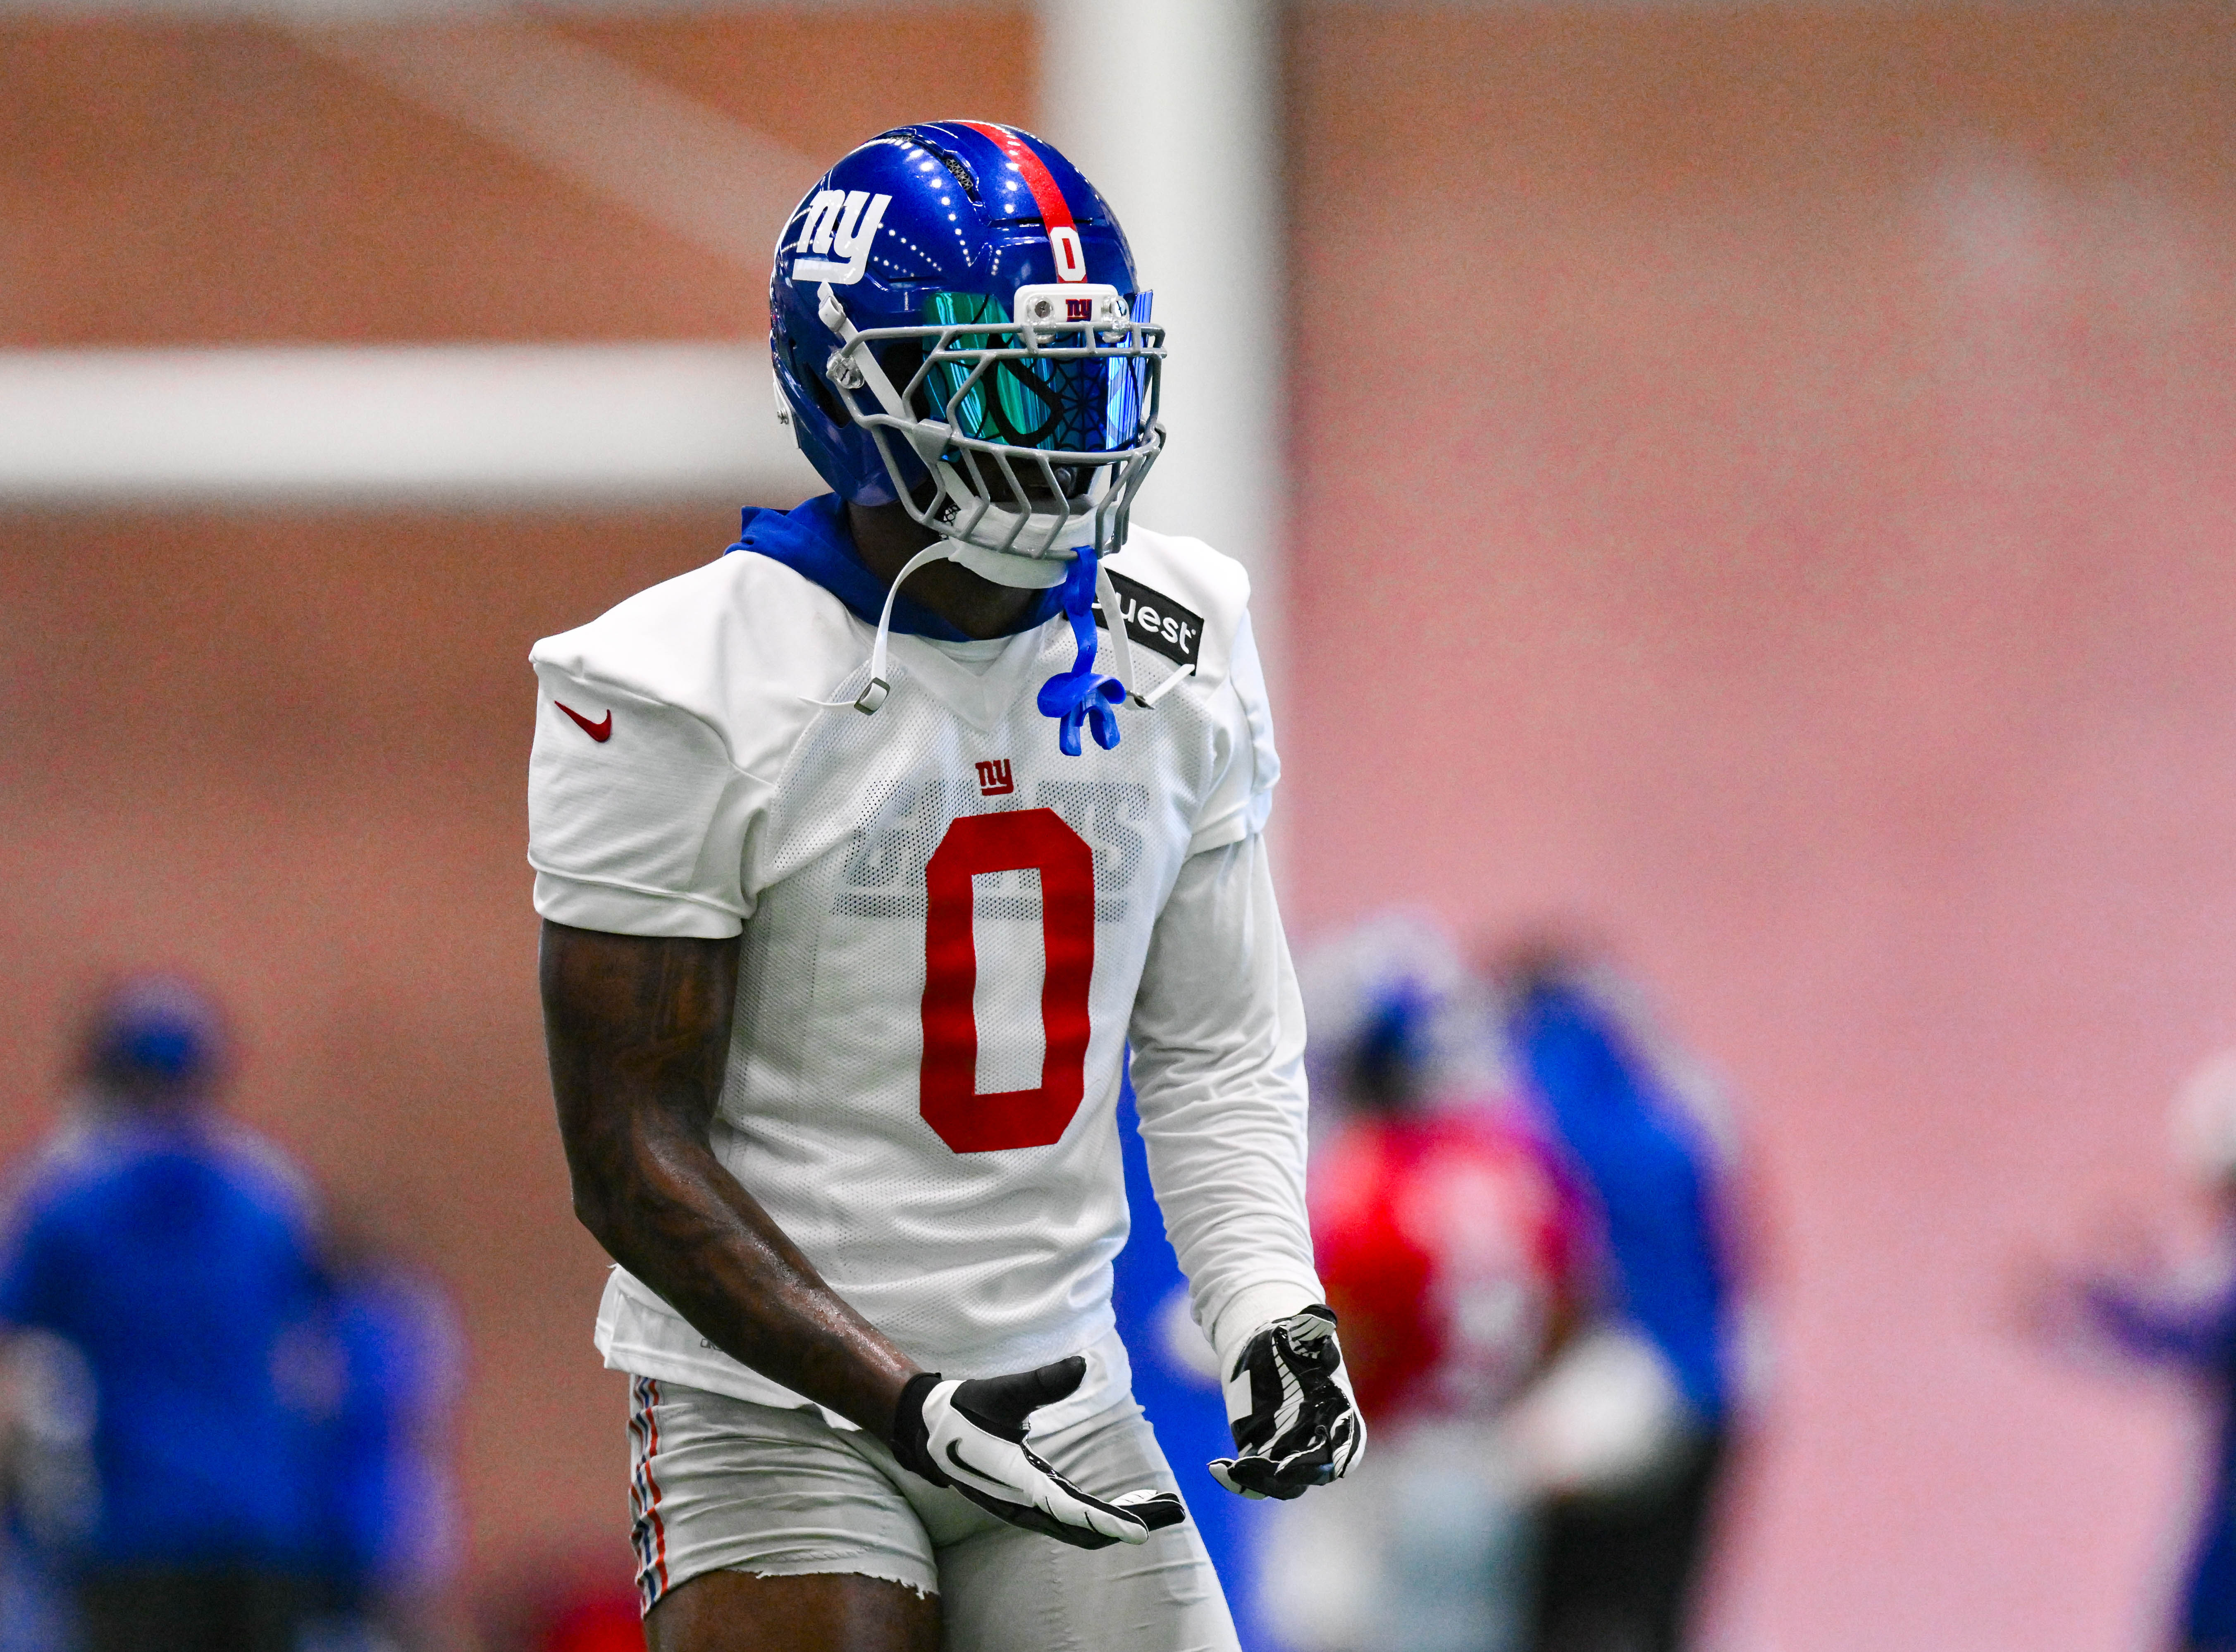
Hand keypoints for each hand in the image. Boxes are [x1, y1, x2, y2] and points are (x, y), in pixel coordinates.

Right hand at [890, 1357, 1187, 1548]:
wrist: (929, 1430)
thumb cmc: (965, 1409)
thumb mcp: (1001, 1391)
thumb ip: (1042, 1381)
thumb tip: (1082, 1364)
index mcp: (1018, 1482)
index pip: (1070, 1510)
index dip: (1106, 1521)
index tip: (1141, 1532)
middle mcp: (1025, 1503)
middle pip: (1085, 1527)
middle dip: (1129, 1524)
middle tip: (1174, 1512)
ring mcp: (1028, 1506)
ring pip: (1081, 1526)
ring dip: (1121, 1521)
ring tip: (1163, 1508)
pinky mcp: (1031, 1500)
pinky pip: (1073, 1517)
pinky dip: (1103, 1515)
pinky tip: (1128, 1503)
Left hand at [1209, 1304, 1365, 1499]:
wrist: (1269, 1345)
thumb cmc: (1296, 1339)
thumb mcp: (1304, 1332)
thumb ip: (1314, 1331)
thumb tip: (1321, 1318)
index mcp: (1341, 1415)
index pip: (1346, 1446)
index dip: (1337, 1457)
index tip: (1329, 1463)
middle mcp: (1319, 1440)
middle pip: (1314, 1471)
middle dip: (1295, 1474)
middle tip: (1271, 1468)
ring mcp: (1291, 1450)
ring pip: (1283, 1482)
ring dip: (1262, 1481)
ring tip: (1235, 1468)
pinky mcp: (1263, 1452)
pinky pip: (1256, 1479)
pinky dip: (1240, 1480)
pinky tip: (1218, 1467)